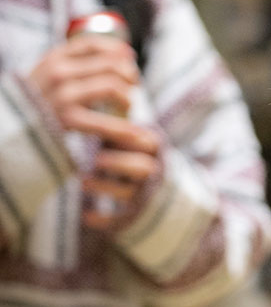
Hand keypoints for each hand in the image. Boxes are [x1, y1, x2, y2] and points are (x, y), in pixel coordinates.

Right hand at [28, 34, 137, 127]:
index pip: (93, 43)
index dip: (117, 49)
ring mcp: (62, 94)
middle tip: (134, 85)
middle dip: (129, 74)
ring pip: (112, 86)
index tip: (129, 57)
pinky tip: (135, 134)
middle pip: (110, 64)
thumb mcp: (48, 73)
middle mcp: (58, 71)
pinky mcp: (65, 118)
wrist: (9, 129)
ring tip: (128, 106)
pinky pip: (104, 122)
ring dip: (128, 98)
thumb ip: (75, 62)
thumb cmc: (37, 102)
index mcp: (54, 57)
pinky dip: (124, 129)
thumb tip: (122, 51)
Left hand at [78, 111, 162, 229]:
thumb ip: (118, 118)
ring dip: (107, 188)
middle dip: (119, 162)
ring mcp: (143, 194)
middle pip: (144, 167)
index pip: (147, 141)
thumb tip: (104, 84)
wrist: (152, 189)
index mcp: (151, 150)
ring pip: (131, 194)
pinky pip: (122, 221)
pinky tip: (87, 218)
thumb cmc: (128, 152)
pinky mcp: (134, 215)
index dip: (126, 136)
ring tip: (82, 182)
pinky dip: (105, 221)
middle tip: (95, 158)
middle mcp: (151, 171)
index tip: (104, 134)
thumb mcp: (127, 133)